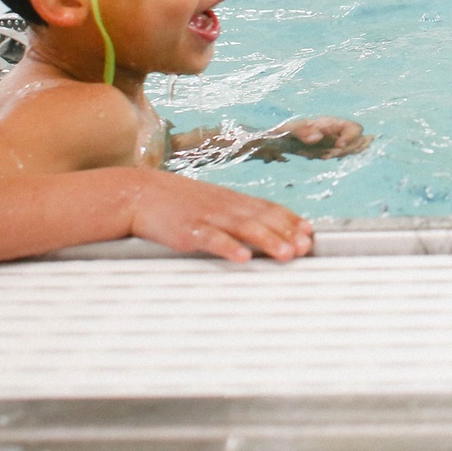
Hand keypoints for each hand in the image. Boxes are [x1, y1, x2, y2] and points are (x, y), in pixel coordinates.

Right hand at [126, 171, 313, 262]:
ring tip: (285, 254)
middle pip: (263, 219)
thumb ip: (238, 214)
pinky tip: (242, 257)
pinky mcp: (189, 231)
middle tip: (305, 247)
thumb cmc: (180, 202)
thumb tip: (264, 229)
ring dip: (268, 240)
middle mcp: (226, 207)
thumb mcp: (213, 203)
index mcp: (233, 200)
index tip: (309, 234)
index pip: (269, 208)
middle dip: (287, 233)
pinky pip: (212, 239)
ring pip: (244, 228)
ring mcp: (208, 217)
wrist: (142, 193)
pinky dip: (228, 247)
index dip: (291, 221)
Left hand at [252, 116, 371, 160]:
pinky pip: (343, 155)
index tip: (339, 146)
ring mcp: (335, 143)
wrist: (276, 142)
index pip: (354, 128)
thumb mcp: (290, 129)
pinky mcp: (330, 153)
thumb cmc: (283, 132)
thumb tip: (318, 137)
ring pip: (352, 150)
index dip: (352, 137)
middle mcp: (337, 133)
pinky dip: (339, 158)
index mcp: (332, 123)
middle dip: (347, 149)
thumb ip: (302, 131)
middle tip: (327, 155)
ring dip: (342, 155)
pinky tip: (324, 157)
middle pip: (357, 141)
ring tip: (323, 156)